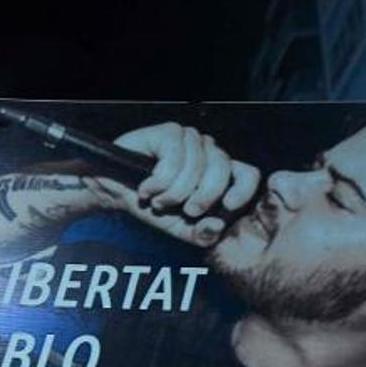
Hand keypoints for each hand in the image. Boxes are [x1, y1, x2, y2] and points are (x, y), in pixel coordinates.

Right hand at [97, 122, 261, 247]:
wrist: (117, 192)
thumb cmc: (153, 207)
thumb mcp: (183, 230)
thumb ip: (204, 234)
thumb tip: (218, 225)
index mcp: (221, 174)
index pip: (248, 174)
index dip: (243, 190)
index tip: (228, 205)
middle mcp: (209, 151)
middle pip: (222, 171)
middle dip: (203, 197)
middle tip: (185, 210)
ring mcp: (191, 138)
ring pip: (196, 168)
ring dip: (173, 194)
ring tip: (157, 200)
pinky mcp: (170, 132)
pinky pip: (174, 161)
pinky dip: (158, 182)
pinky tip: (147, 187)